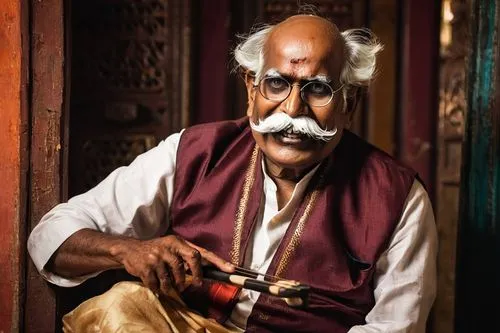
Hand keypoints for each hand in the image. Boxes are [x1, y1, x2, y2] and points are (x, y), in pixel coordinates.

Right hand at [113, 235, 234, 294]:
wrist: (129, 250)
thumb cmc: (155, 251)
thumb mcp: (171, 248)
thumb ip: (186, 257)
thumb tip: (205, 271)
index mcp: (178, 242)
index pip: (201, 252)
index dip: (217, 261)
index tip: (230, 269)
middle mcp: (169, 247)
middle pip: (191, 262)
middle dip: (195, 276)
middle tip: (195, 284)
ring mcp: (157, 257)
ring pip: (173, 279)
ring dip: (173, 287)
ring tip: (169, 285)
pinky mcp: (146, 267)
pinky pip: (158, 285)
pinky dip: (158, 289)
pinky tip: (155, 284)